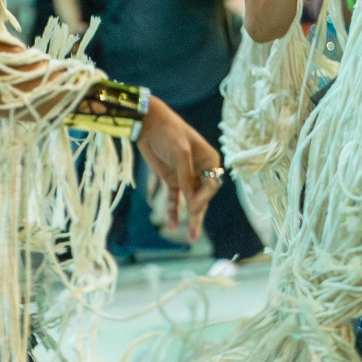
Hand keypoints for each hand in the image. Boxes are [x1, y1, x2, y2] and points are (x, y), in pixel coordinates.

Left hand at [136, 101, 221, 241]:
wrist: (148, 124)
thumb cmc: (169, 132)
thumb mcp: (180, 152)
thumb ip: (186, 176)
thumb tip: (191, 201)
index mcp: (210, 160)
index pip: (212, 185)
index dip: (203, 198)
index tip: (192, 206)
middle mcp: (200, 170)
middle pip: (203, 197)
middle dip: (198, 216)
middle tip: (194, 236)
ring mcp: (186, 176)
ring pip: (190, 201)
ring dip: (188, 218)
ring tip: (189, 238)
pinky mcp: (171, 179)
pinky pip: (174, 198)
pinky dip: (173, 211)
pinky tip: (172, 224)